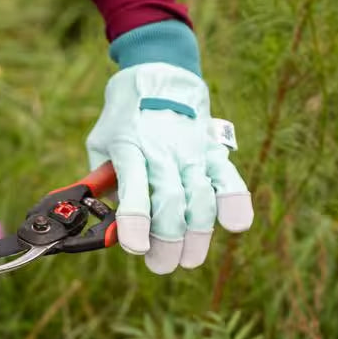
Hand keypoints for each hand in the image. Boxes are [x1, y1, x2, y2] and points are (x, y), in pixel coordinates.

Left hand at [86, 21, 252, 274]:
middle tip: (161, 264)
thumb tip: (104, 223)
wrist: (158, 74)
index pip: (136, 188)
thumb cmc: (123, 117)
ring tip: (188, 260)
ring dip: (197, 235)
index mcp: (130, 146)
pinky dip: (236, 202)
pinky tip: (235, 225)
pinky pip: (229, 178)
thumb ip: (101, 181)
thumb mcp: (101, 143)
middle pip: (172, 201)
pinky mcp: (213, 150)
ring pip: (201, 198)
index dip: (136, 221)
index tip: (136, 248)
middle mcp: (163, 149)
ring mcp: (191, 149)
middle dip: (168, 240)